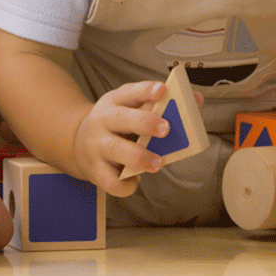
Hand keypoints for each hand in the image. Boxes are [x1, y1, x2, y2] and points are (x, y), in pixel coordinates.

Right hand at [73, 81, 171, 196]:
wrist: (78, 143)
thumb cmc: (117, 124)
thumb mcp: (131, 108)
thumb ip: (160, 105)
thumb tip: (197, 100)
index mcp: (114, 102)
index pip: (129, 92)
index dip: (145, 91)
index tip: (162, 90)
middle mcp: (102, 122)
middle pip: (121, 119)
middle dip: (144, 123)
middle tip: (166, 129)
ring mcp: (97, 146)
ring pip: (115, 150)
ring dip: (138, 157)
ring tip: (157, 163)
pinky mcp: (95, 170)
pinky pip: (110, 181)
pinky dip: (125, 185)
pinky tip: (135, 181)